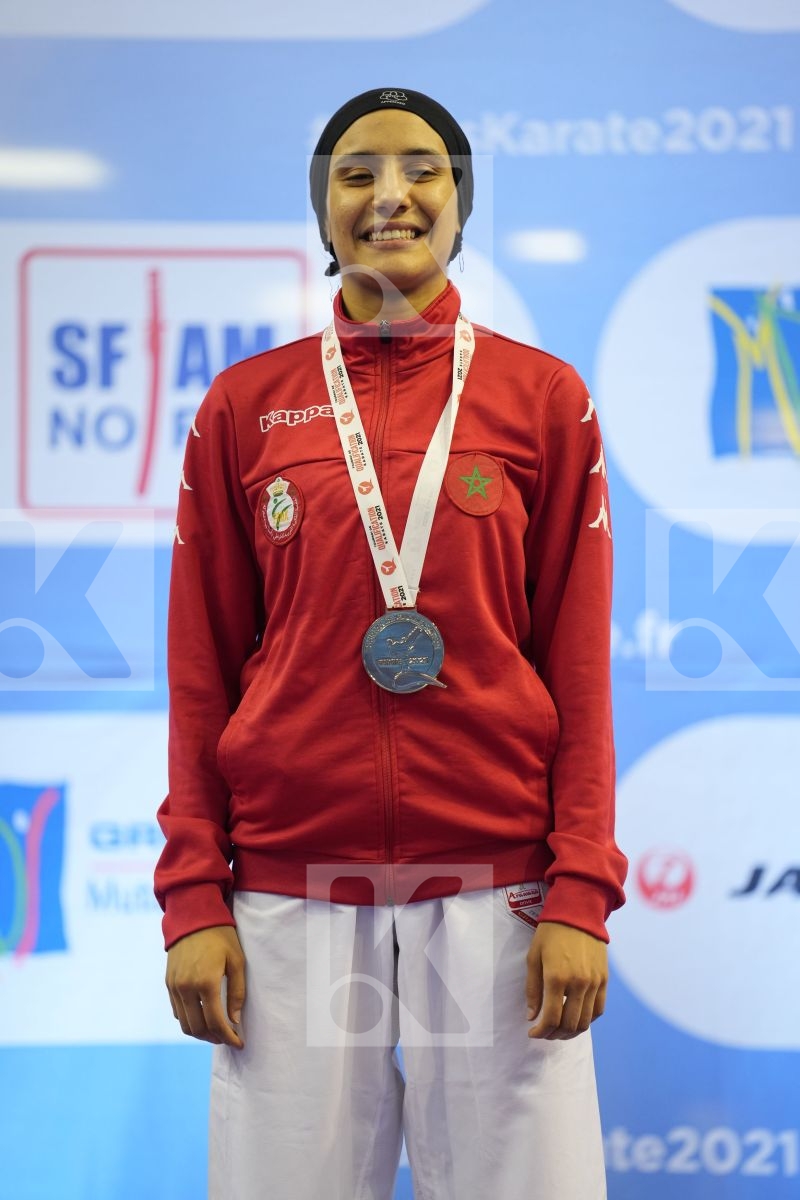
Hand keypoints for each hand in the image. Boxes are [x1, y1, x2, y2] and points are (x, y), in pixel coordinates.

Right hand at [166, 925, 245, 1047]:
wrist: (192, 915)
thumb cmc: (220, 935)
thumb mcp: (237, 960)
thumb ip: (237, 992)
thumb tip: (235, 1020)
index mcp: (206, 982)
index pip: (216, 1022)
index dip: (229, 1037)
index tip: (239, 1043)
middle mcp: (186, 988)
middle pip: (198, 1028)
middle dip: (215, 1038)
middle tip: (229, 1038)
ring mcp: (175, 986)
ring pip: (185, 1024)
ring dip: (200, 1033)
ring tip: (217, 1032)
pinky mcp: (168, 983)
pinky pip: (177, 1011)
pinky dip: (189, 1020)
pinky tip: (202, 1017)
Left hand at [525, 921, 606, 1040]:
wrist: (578, 912)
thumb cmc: (550, 933)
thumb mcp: (533, 957)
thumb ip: (532, 989)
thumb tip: (532, 1016)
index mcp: (556, 977)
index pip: (551, 1018)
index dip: (541, 1032)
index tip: (533, 1033)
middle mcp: (578, 983)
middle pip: (569, 1024)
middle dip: (554, 1035)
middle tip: (544, 1033)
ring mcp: (594, 983)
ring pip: (585, 1022)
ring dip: (571, 1032)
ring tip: (559, 1030)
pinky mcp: (604, 980)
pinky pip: (598, 1010)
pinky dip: (587, 1020)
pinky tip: (576, 1018)